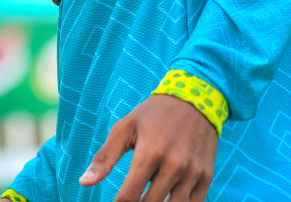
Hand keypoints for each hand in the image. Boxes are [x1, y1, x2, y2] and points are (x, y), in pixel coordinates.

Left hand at [81, 95, 216, 201]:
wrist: (197, 98)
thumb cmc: (155, 114)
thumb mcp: (126, 128)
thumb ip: (105, 157)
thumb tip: (84, 182)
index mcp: (150, 152)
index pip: (128, 197)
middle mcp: (174, 165)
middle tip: (133, 198)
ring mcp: (193, 172)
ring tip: (148, 198)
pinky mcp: (206, 176)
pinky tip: (167, 199)